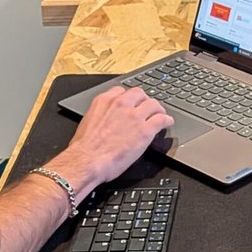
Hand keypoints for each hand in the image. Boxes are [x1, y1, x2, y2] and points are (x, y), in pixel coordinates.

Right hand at [55, 85, 174, 192]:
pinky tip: (167, 123)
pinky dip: (167, 120)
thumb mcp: (88, 122)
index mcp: (104, 101)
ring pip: (153, 104)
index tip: (131, 103)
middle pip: (139, 94)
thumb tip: (106, 121)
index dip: (129, 98)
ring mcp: (134, 116)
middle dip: (144, 100)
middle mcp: (120, 104)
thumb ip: (100, 116)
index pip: (121, 91)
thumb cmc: (84, 148)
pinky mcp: (145, 130)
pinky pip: (161, 119)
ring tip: (160, 114)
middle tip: (147, 107)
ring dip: (158, 109)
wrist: (87, 160)